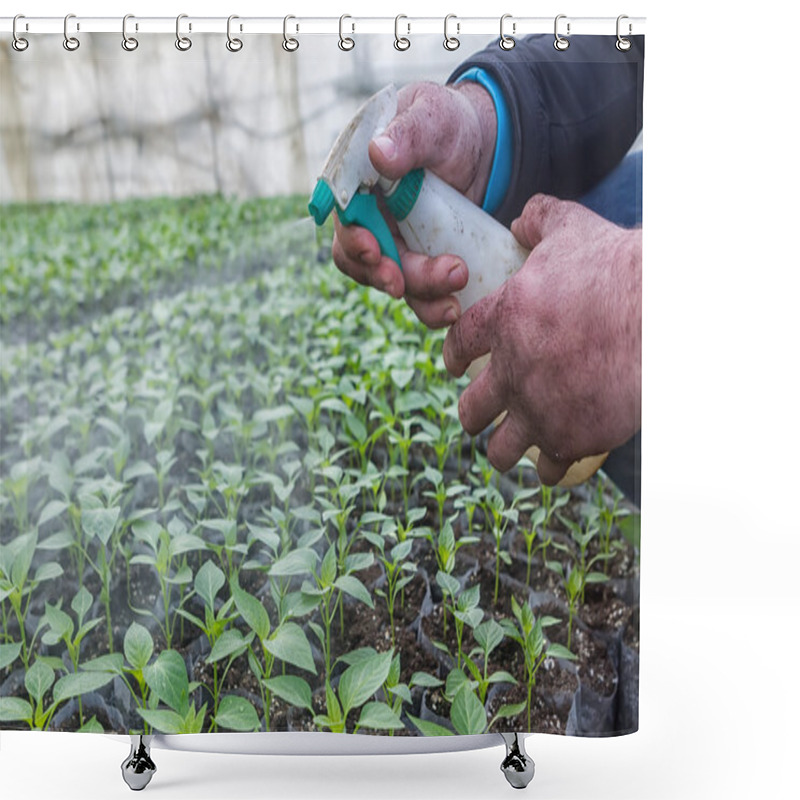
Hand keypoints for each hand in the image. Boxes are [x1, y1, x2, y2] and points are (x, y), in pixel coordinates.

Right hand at [332, 81, 496, 327]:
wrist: (484, 147)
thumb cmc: (448, 124)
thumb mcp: (430, 117)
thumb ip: (407, 134)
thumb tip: (378, 153)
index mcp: (358, 180)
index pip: (344, 217)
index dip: (353, 239)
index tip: (374, 252)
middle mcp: (369, 216)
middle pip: (365, 259)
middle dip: (387, 275)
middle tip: (407, 284)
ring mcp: (394, 242)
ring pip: (392, 281)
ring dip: (418, 295)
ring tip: (451, 301)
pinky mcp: (419, 261)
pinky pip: (419, 292)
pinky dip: (434, 304)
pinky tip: (455, 308)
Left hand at [443, 195, 641, 484]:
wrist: (659, 315)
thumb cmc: (616, 268)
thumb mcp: (573, 229)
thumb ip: (540, 220)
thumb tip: (521, 219)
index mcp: (502, 321)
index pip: (459, 344)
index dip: (452, 356)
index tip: (454, 365)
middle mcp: (511, 372)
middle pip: (472, 408)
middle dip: (473, 414)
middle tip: (479, 414)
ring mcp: (538, 410)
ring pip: (501, 448)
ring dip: (501, 450)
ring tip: (505, 450)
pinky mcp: (571, 438)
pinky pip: (549, 468)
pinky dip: (549, 470)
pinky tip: (552, 468)